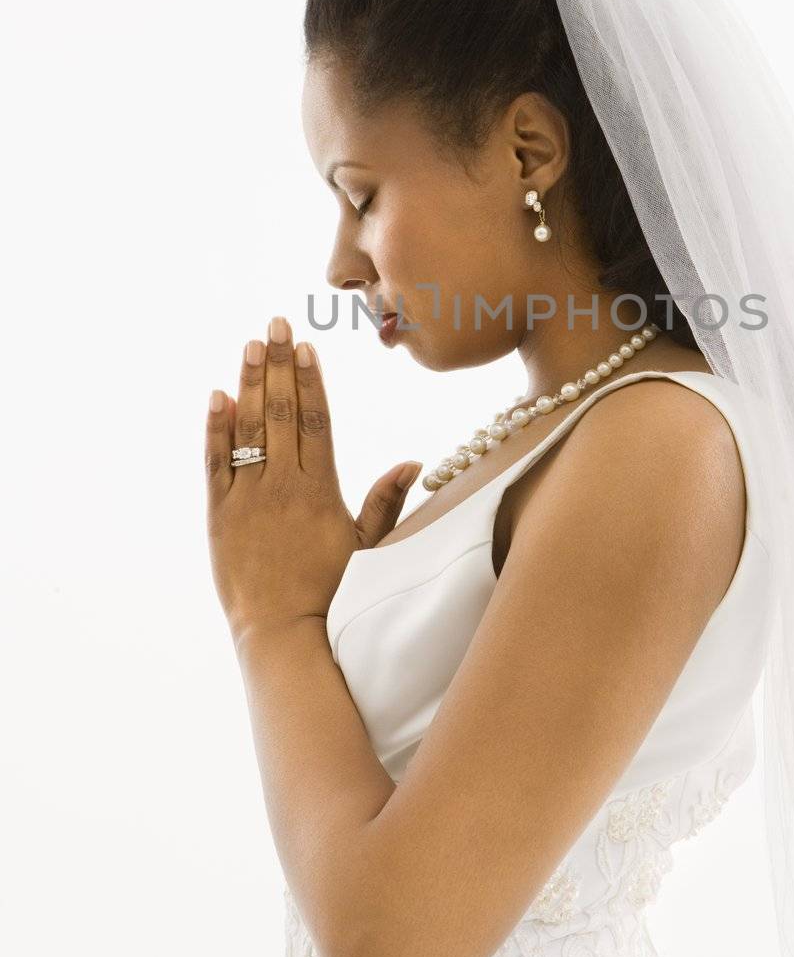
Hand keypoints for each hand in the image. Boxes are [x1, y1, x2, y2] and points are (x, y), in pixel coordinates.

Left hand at [205, 315, 421, 644]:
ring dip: (248, 382)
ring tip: (250, 344)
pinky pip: (216, 462)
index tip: (306, 346)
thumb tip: (413, 462)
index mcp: (321, 490)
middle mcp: (284, 486)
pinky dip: (216, 428)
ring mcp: (248, 498)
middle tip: (275, 324)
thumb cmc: (333, 592)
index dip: (311, 380)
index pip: (316, 421)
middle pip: (281, 412)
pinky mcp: (220, 514)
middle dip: (279, 364)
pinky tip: (219, 396)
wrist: (283, 632)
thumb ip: (387, 501)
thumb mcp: (370, 546)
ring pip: (248, 428)